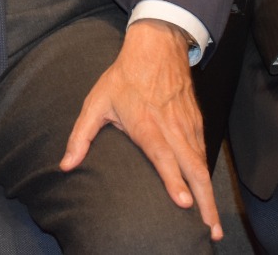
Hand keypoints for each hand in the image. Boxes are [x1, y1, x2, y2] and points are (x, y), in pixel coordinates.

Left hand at [61, 19, 223, 239]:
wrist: (157, 46)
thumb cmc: (124, 76)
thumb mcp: (96, 102)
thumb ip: (81, 136)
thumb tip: (65, 165)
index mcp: (146, 125)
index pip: (163, 157)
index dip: (174, 181)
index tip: (184, 204)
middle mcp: (172, 128)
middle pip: (192, 169)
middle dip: (203, 202)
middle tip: (211, 231)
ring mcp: (188, 126)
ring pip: (202, 165)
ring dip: (209, 195)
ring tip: (213, 224)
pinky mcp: (197, 123)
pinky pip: (204, 154)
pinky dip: (208, 176)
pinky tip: (208, 196)